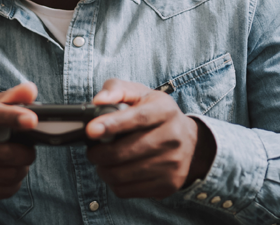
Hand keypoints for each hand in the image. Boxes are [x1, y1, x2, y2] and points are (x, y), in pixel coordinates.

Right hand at [0, 82, 38, 203]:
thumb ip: (10, 98)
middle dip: (24, 153)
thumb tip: (30, 91)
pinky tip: (8, 175)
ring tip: (20, 162)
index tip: (32, 120)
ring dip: (21, 169)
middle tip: (29, 151)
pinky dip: (13, 184)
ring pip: (4, 174)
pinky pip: (0, 191)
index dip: (9, 116)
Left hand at [85, 79, 215, 198]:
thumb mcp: (139, 94)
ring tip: (103, 162)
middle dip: (98, 154)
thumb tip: (98, 101)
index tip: (91, 130)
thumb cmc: (155, 113)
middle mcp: (173, 137)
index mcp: (164, 110)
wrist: (188, 140)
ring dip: (103, 170)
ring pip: (122, 175)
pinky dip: (114, 183)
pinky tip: (117, 172)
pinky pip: (127, 190)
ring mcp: (173, 163)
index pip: (138, 118)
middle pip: (125, 152)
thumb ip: (116, 89)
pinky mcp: (168, 184)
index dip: (112, 124)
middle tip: (92, 151)